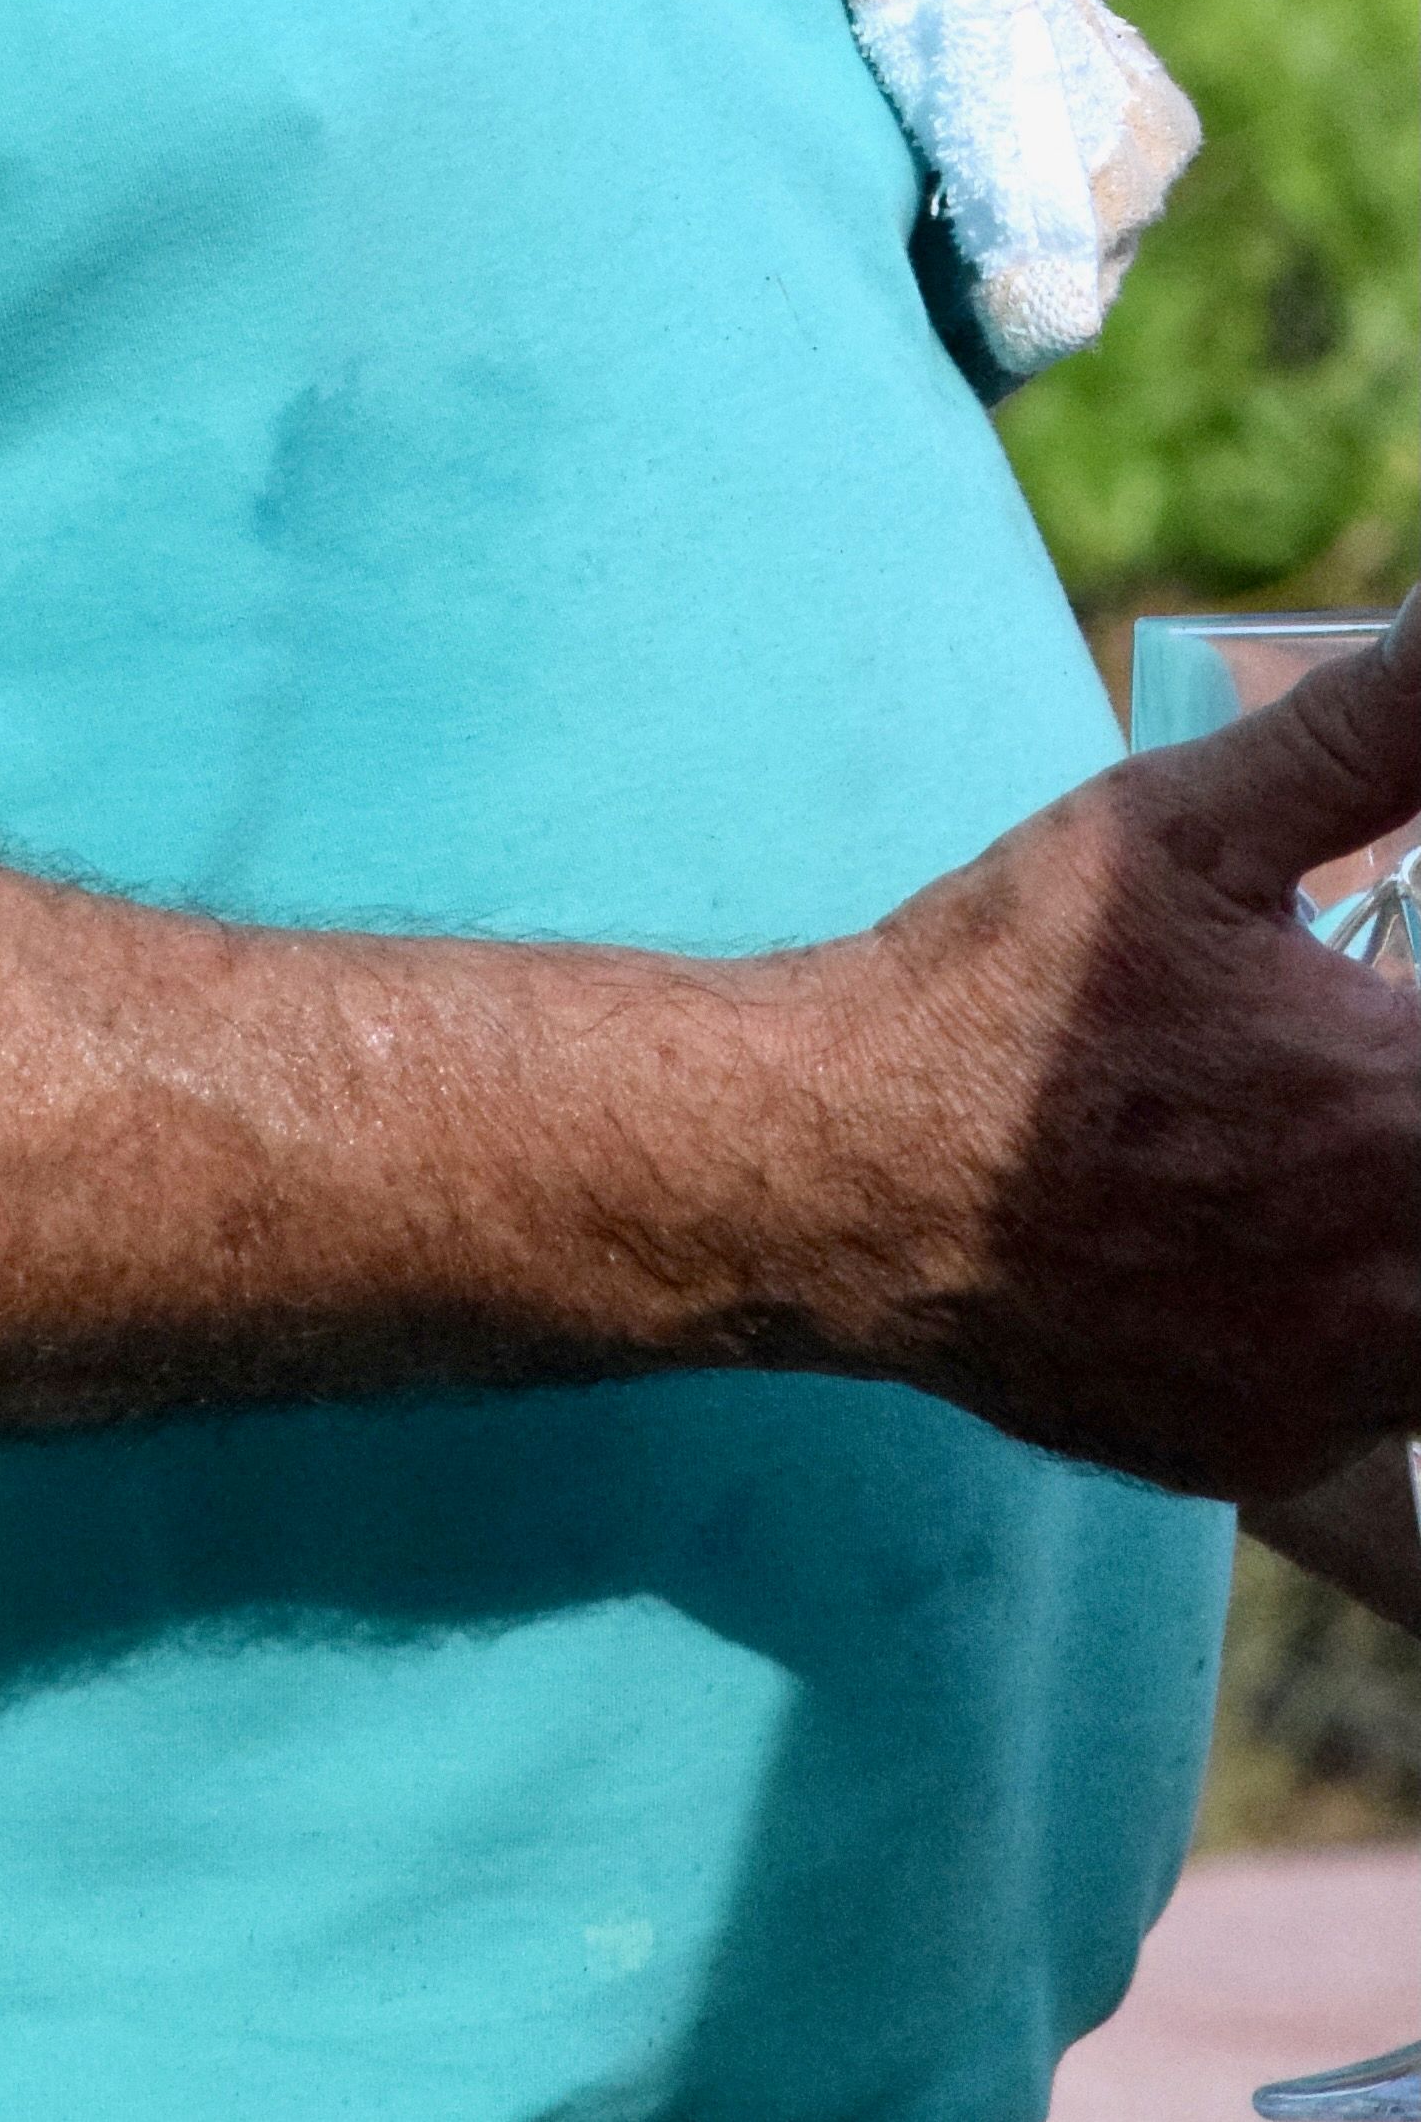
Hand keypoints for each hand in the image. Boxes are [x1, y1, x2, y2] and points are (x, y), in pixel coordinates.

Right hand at [793, 598, 1420, 1502]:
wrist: (831, 1164)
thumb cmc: (1005, 986)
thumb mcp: (1184, 826)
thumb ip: (1369, 735)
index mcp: (1410, 1114)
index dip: (1418, 1031)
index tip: (1384, 1013)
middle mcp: (1405, 1290)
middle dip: (1401, 1120)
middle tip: (1353, 1076)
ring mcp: (1340, 1396)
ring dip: (1395, 1242)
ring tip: (1322, 1154)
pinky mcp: (1270, 1457)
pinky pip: (1380, 1442)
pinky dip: (1354, 1350)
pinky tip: (1274, 1259)